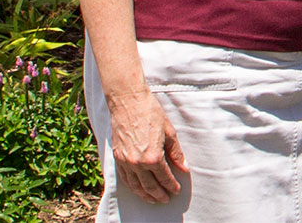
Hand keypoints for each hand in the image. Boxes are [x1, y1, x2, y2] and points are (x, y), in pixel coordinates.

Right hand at [106, 88, 187, 203]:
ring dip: (145, 195)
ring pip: (135, 186)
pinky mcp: (117, 158)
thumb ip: (176, 153)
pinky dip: (132, 187)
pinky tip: (138, 189)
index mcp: (153, 156)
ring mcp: (125, 161)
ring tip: (153, 199)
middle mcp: (137, 163)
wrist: (128, 102)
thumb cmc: (151, 113)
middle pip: (149, 186)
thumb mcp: (169, 132)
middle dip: (159, 194)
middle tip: (166, 199)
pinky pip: (125, 178)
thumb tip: (184, 168)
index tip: (176, 190)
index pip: (164, 178)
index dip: (171, 185)